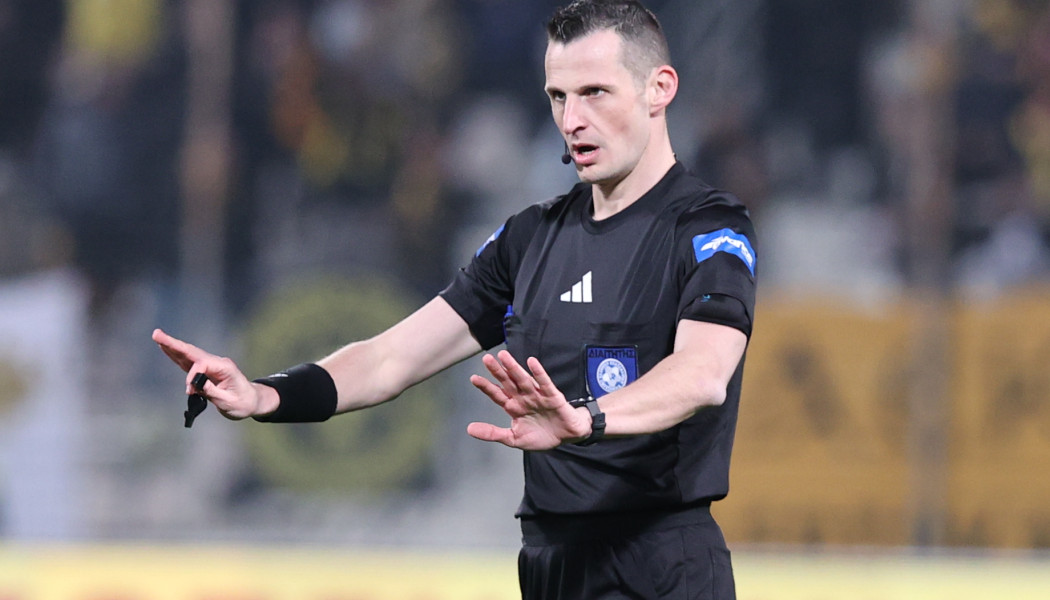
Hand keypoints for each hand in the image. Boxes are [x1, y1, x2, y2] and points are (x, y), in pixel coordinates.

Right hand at [151, 328, 268, 419]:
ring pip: (189, 354)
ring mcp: (211, 365)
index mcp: (225, 367)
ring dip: (172, 347)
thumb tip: (194, 384)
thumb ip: (212, 391)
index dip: (193, 377)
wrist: (252, 401)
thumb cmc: (242, 403)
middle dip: (174, 345)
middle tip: (157, 334)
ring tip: (157, 337)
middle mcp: (217, 362)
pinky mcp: (205, 370)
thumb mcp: (228, 402)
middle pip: (193, 352)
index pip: (203, 365)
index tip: (191, 392)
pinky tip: (165, 348)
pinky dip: (176, 355)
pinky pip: (188, 362)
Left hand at [467, 350, 590, 449]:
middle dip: (497, 371)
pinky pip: (545, 383)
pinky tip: (531, 362)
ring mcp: (538, 395)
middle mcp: (524, 398)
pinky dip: (539, 373)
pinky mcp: (553, 396)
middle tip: (486, 359)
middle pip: (508, 382)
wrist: (566, 438)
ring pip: (523, 379)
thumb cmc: (541, 436)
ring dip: (514, 368)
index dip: (486, 386)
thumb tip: (469, 429)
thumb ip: (493, 433)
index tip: (474, 378)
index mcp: (514, 407)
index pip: (497, 394)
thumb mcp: (514, 439)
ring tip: (503, 356)